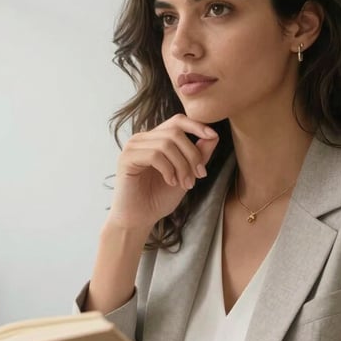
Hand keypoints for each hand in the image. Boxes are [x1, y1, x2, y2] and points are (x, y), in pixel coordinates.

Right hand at [108, 115, 219, 230]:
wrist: (139, 219)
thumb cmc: (158, 199)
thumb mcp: (186, 175)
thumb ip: (198, 156)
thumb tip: (213, 136)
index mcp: (155, 139)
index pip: (177, 121)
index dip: (197, 125)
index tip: (213, 137)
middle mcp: (142, 138)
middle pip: (175, 132)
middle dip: (192, 154)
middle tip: (199, 175)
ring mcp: (133, 147)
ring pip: (166, 144)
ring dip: (182, 166)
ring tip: (185, 183)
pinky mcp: (126, 158)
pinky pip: (154, 155)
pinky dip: (168, 169)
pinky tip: (170, 182)